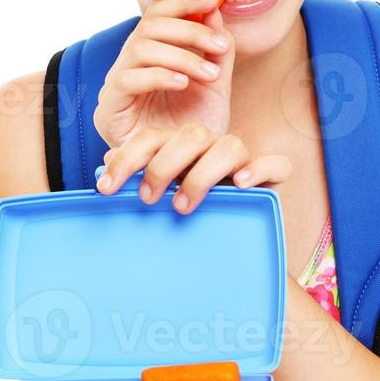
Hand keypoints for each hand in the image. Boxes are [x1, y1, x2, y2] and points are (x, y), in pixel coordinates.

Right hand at [93, 0, 235, 148]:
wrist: (187, 176)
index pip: (157, 16)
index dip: (182, 2)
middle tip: (219, 47)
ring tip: (208, 74)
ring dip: (180, 55)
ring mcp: (114, 88)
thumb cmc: (195, 132)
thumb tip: (214, 11)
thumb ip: (215, 50)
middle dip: (189, 31)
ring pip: (139, 48)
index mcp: (149, 57)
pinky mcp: (108, 111)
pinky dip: (158, 75)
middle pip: (148, 26)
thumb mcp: (214, 86)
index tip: (212, 0)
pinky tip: (183, 84)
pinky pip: (128, 79)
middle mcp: (128, 67)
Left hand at [97, 122, 292, 212]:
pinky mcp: (271, 178)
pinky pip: (274, 164)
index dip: (126, 159)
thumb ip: (139, 181)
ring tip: (183, 205)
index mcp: (180, 147)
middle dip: (163, 165)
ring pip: (228, 146)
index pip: (151, 138)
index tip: (106, 189)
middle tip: (149, 198)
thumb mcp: (160, 199)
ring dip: (202, 174)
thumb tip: (105, 166)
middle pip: (190, 135)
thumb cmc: (190, 216)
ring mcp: (243, 160)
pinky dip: (258, 170)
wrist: (232, 245)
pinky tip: (240, 185)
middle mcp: (211, 147)